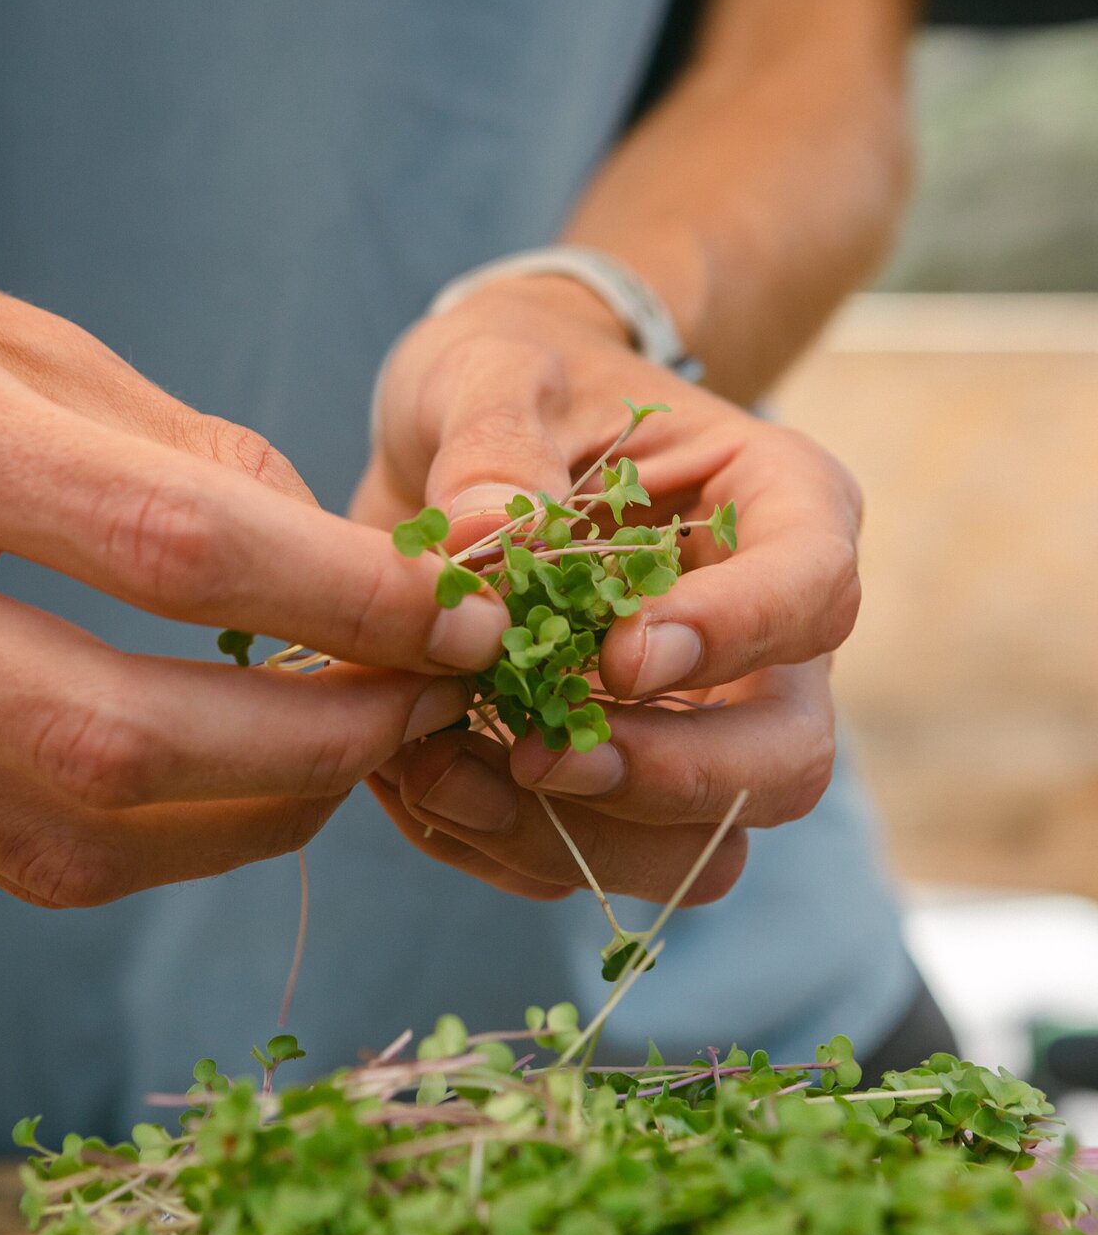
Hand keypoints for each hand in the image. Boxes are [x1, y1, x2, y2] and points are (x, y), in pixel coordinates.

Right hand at [0, 247, 506, 904]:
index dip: (344, 595)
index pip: (165, 544)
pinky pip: (25, 856)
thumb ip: (168, 452)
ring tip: (361, 744)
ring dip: (257, 814)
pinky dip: (169, 837)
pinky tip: (249, 776)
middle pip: (117, 738)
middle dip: (317, 740)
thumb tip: (328, 567)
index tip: (470, 610)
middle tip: (433, 698)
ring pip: (70, 839)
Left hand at [355, 275, 860, 905]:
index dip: (733, 639)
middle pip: (787, 760)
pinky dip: (504, 845)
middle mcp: (765, 642)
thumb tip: (487, 539)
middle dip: (667, 779)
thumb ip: (493, 444)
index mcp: (779, 513)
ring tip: (443, 774)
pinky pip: (595, 863)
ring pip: (704, 848)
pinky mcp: (624, 784)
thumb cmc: (513, 379)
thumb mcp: (491, 371)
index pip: (814, 593)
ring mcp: (703, 726)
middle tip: (540, 755)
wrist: (468, 438)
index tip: (620, 655)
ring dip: (576, 838)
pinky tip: (421, 779)